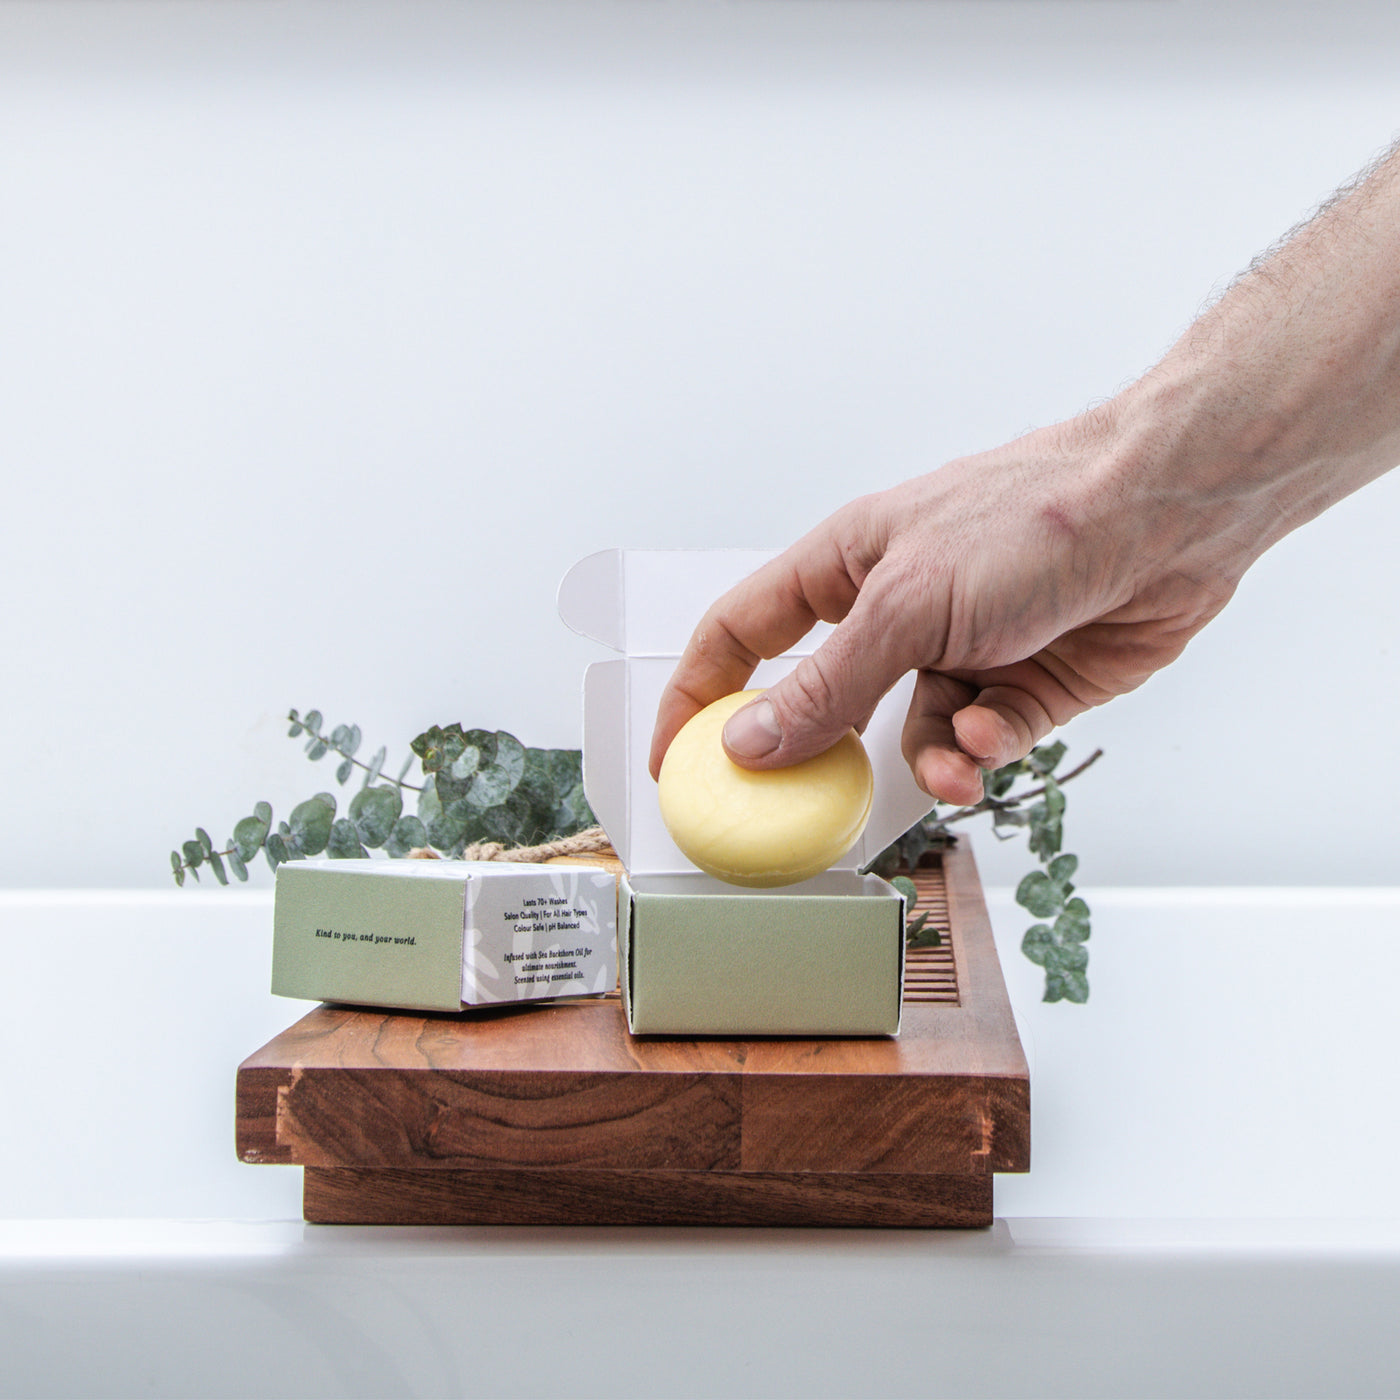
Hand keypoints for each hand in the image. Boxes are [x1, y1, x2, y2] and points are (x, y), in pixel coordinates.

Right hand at [649, 406, 1241, 806]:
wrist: (1168, 517)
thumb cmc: (1032, 519)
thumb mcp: (906, 604)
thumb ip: (825, 684)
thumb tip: (748, 743)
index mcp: (843, 568)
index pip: (741, 635)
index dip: (699, 694)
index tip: (674, 760)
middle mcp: (893, 612)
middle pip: (824, 702)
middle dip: (820, 756)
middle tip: (804, 808)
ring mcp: (956, 651)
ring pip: (907, 735)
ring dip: (928, 757)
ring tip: (955, 763)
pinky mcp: (1017, 687)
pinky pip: (975, 741)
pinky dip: (983, 746)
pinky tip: (996, 729)